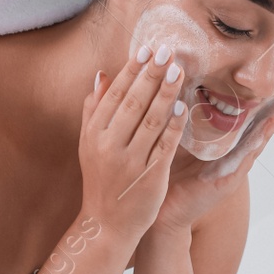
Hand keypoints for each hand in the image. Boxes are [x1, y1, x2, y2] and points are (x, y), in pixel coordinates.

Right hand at [79, 46, 187, 246]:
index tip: (147, 49)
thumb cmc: (101, 180)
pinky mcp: (149, 176)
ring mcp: (129, 161)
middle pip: (133, 102)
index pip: (115, 94)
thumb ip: (94, 109)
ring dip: (166, 93)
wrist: (106, 224)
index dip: (132, 70)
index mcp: (94, 133)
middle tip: (167, 50)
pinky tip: (184, 107)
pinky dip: (174, 126)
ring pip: (150, 120)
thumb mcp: (89, 144)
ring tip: (179, 70)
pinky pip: (164, 146)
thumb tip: (100, 75)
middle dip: (152, 74)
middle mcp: (109, 145)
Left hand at [153, 70, 273, 235]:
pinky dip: (263, 136)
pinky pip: (249, 154)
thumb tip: (177, 79)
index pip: (250, 110)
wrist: (160, 213)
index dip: (269, 92)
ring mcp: (236, 165)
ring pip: (263, 133)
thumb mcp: (176, 137)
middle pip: (265, 119)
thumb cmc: (165, 173)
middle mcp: (235, 151)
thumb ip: (183, 115)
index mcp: (224, 140)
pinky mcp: (229, 179)